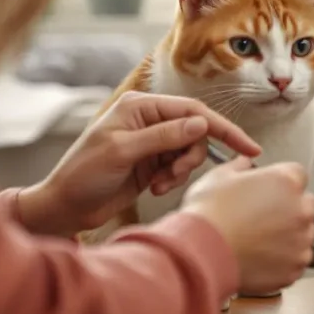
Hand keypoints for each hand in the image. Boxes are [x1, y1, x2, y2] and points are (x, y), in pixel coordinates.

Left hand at [18, 91, 260, 236]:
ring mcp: (152, 142)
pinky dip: (173, 180)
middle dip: (191, 157)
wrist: (64, 207)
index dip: (223, 128)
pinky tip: (154, 188)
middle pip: (196, 132)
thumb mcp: (123, 152)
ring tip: (159, 185)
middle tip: (173, 175)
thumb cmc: (83, 175)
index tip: (248, 147)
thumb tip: (202, 123)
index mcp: (140, 106)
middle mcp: (149, 119)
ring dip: (181, 171)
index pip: (193, 111)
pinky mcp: (152, 163)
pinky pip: (179, 167)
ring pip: (190, 152)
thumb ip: (164, 137)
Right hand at [182, 157, 313, 294]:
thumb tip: (244, 164)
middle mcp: (300, 210)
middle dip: (290, 208)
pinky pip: (297, 260)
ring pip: (304, 233)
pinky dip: (285, 260)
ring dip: (290, 234)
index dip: (281, 182)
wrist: (202, 255)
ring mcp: (300, 240)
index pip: (297, 174)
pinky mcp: (294, 267)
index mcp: (285, 182)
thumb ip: (239, 167)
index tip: (270, 189)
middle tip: (263, 216)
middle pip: (305, 204)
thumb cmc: (208, 216)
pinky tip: (262, 257)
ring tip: (260, 240)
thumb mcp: (218, 177)